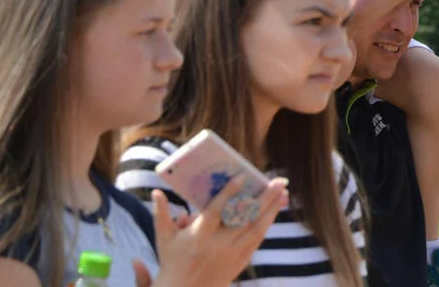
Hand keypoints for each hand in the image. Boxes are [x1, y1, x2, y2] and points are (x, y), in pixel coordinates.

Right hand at [137, 175, 288, 286]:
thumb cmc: (172, 261)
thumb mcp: (163, 238)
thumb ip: (161, 214)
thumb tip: (156, 192)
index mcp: (199, 236)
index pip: (216, 211)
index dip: (228, 194)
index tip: (242, 177)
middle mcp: (218, 244)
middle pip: (244, 219)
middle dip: (263, 199)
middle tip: (278, 181)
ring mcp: (232, 254)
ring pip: (256, 229)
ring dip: (271, 210)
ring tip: (282, 193)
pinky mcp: (240, 262)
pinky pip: (256, 241)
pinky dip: (266, 225)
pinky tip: (274, 211)